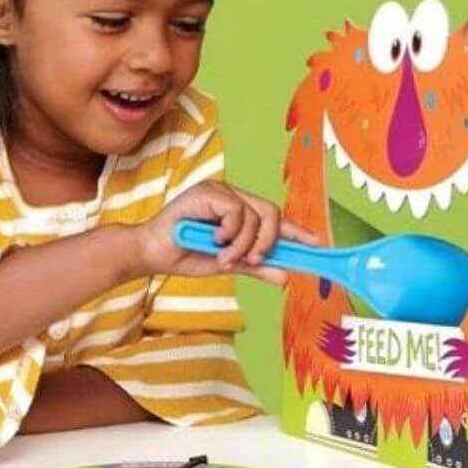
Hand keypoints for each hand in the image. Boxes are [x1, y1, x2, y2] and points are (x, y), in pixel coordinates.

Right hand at [133, 179, 317, 286]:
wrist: (152, 254)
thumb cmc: (184, 255)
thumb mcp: (228, 264)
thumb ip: (255, 266)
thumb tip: (285, 276)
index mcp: (238, 212)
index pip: (275, 218)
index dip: (296, 230)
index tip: (316, 244)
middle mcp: (232, 197)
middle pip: (272, 212)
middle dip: (269, 241)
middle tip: (253, 260)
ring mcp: (220, 191)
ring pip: (256, 215)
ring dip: (244, 244)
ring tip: (224, 257)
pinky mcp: (208, 192)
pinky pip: (237, 212)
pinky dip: (230, 233)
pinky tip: (214, 240)